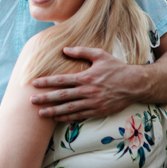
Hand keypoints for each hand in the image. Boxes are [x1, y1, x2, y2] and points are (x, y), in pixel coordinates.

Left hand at [29, 46, 144, 120]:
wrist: (134, 84)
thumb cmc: (117, 68)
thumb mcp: (101, 55)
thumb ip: (82, 51)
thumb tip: (64, 49)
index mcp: (86, 77)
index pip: (62, 80)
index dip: (47, 82)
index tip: (35, 84)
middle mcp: (87, 90)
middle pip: (62, 96)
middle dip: (45, 98)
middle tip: (31, 101)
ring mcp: (92, 102)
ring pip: (69, 108)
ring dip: (53, 111)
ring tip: (40, 114)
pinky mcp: (98, 110)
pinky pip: (79, 115)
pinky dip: (67, 117)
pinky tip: (57, 118)